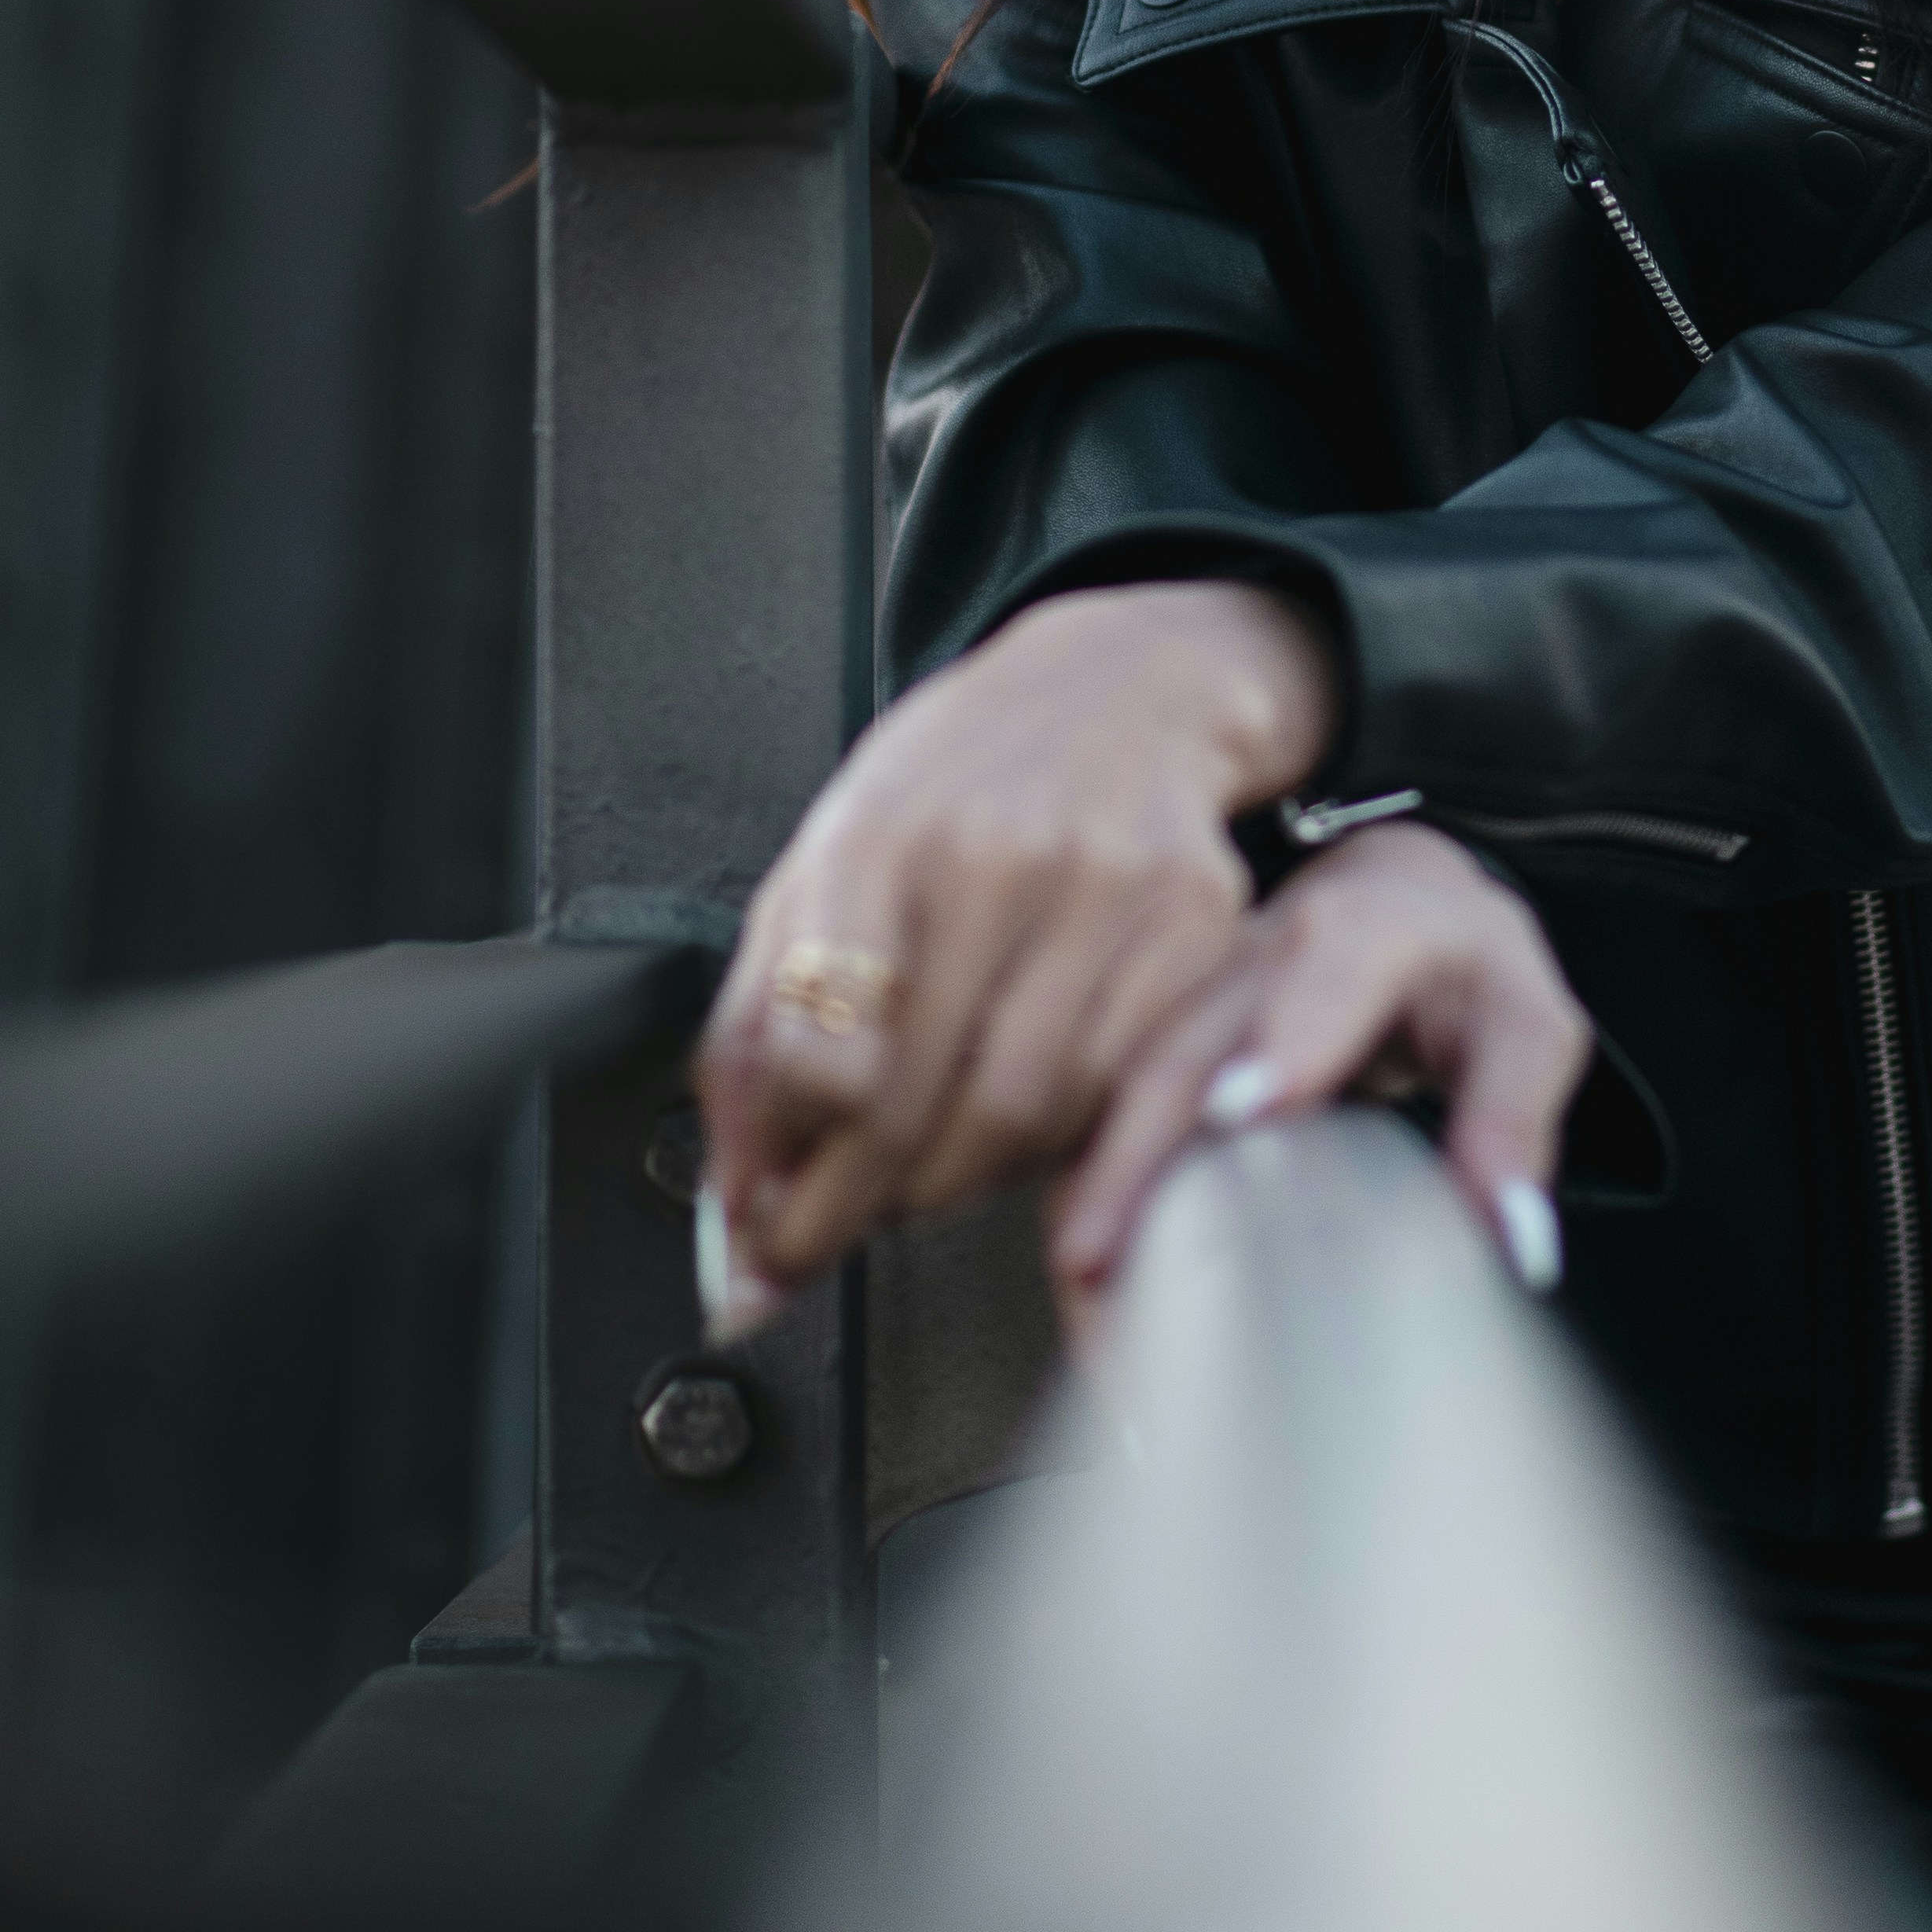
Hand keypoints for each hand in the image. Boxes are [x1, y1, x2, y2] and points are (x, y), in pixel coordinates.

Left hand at [696, 579, 1335, 1323]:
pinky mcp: (1194, 915)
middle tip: (828, 1240)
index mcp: (876, 836)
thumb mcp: (820, 870)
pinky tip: (1017, 1130)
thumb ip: (759, 1032)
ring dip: (956, 1186)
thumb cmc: (954, 791)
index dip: (789, 1162)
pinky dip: (1059, 1145)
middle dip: (858, 1209)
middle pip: (917, 1102)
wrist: (1117, 691)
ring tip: (919, 1180)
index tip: (770, 1221)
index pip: (816, 1044)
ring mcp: (1105, 883)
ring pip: (1025, 1114)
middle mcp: (992, 855)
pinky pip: (1120, 1088)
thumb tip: (737, 1210)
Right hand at [1050, 824, 1594, 1310]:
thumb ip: (1514, 1125)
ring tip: (1083, 1285)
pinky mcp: (1163, 1031)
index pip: (1324, 976)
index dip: (1282, 1041)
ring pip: (1128, 1080)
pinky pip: (1114, 1108)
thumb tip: (1515, 1244)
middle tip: (1102, 1255)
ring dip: (1097, 1182)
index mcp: (1365, 929)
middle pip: (1188, 1041)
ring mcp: (1198, 988)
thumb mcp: (1527, 1029)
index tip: (1238, 1111)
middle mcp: (1262, 949)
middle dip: (1138, 1146)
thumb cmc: (1463, 969)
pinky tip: (1087, 1267)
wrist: (1398, 894)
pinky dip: (1094, 1186)